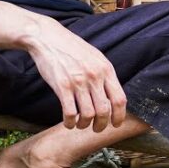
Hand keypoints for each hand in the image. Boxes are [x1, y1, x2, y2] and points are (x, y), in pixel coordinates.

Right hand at [22, 17, 126, 131]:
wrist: (49, 38)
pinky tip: (68, 122)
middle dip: (101, 125)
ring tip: (80, 124)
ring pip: (88, 115)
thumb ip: (104, 75)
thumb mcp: (96, 58)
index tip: (116, 124)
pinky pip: (70, 113)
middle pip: (104, 110)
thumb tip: (113, 96)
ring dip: (85, 125)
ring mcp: (78, 82)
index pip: (119, 99)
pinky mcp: (62, 86)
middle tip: (96, 129)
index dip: (119, 116)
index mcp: (106, 70)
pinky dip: (70, 122)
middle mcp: (94, 76)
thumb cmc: (72, 49)